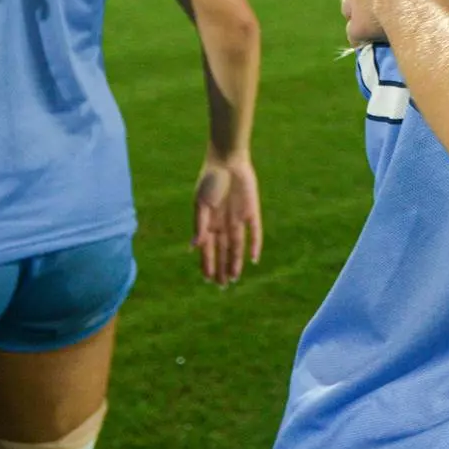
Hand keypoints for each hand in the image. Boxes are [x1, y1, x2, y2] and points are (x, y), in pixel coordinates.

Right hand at [192, 152, 261, 284]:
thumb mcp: (201, 204)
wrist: (228, 161)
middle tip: (222, 286)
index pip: (208, 249)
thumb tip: (194, 247)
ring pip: (237, 246)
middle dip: (221, 268)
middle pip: (223, 251)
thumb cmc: (210, 181)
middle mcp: (223, 224)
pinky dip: (255, 245)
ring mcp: (238, 219)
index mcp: (208, 223)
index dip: (207, 263)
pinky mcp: (252, 212)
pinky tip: (254, 259)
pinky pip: (255, 232)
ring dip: (235, 262)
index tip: (206, 279)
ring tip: (233, 278)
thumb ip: (199, 225)